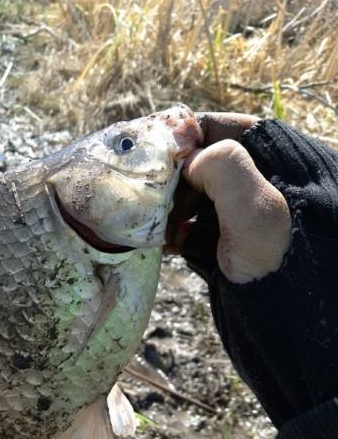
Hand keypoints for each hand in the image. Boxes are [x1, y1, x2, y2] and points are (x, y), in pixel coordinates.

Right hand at [166, 112, 291, 282]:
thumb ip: (219, 164)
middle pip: (195, 163)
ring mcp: (235, 210)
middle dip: (170, 180)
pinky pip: (189, 226)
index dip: (180, 137)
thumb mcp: (254, 202)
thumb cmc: (277, 254)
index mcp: (269, 156)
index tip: (153, 154)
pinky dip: (173, 233)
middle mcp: (251, 178)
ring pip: (188, 195)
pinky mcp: (223, 238)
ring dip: (166, 209)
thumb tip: (185, 162)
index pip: (214, 128)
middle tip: (154, 197)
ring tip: (158, 226)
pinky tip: (166, 245)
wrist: (284, 310)